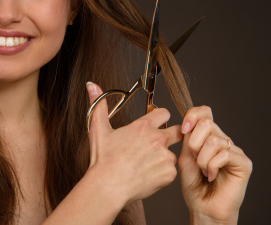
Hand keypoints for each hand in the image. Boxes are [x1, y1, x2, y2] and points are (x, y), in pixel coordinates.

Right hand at [86, 82, 182, 203]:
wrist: (108, 186)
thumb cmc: (103, 159)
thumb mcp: (98, 129)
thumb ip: (98, 104)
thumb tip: (92, 85)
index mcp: (143, 127)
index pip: (164, 113)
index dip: (161, 117)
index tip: (157, 122)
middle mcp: (158, 139)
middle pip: (178, 131)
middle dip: (172, 135)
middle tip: (158, 144)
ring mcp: (165, 157)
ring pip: (172, 154)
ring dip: (163, 158)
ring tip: (145, 165)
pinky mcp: (169, 173)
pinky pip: (171, 171)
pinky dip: (162, 173)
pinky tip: (147, 175)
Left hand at [178, 106, 252, 223]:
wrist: (204, 208)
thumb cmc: (194, 185)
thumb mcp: (185, 157)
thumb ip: (188, 139)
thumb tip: (189, 121)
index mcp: (208, 137)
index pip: (204, 112)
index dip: (192, 115)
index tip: (183, 129)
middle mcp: (223, 140)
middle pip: (207, 123)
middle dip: (194, 143)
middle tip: (195, 159)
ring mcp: (234, 150)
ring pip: (214, 140)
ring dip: (202, 159)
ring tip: (204, 171)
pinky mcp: (243, 162)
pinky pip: (224, 154)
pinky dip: (212, 166)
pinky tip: (211, 176)